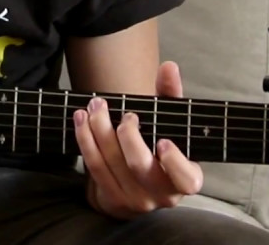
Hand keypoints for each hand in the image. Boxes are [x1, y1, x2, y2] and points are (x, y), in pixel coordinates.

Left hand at [73, 61, 203, 218]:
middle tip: (124, 112)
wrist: (139, 183)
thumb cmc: (160, 144)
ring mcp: (136, 200)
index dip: (175, 162)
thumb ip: (171, 94)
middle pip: (140, 165)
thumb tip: (169, 67)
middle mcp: (162, 195)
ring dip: (100, 130)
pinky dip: (86, 140)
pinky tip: (82, 119)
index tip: (162, 142)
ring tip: (95, 106)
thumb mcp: (171, 121)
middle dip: (127, 135)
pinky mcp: (112, 198)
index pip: (186, 179)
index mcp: (185, 179)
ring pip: (113, 163)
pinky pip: (95, 167)